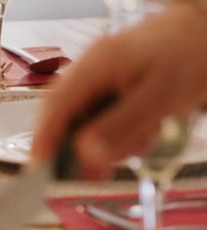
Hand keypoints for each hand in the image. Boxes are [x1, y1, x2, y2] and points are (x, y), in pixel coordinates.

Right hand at [31, 1, 206, 176]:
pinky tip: (145, 131)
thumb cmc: (189, 56)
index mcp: (93, 66)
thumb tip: (84, 158)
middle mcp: (89, 69)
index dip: (43, 138)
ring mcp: (101, 75)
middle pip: (66, 115)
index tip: (40, 169)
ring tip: (143, 139)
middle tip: (96, 173)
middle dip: (78, 146)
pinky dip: (119, 130)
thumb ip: (120, 127)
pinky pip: (104, 113)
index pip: (54, 106)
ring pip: (86, 118)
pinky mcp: (115, 82)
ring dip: (108, 139)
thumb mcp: (159, 98)